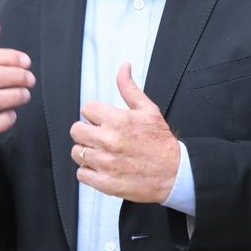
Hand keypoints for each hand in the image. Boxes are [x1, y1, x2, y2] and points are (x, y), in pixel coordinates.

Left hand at [70, 62, 179, 202]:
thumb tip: (123, 68)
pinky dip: (89, 171)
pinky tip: (103, 167)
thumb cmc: (161, 143)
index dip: (95, 114)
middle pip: (76, 130)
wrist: (174, 174)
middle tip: (100, 136)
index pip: (86, 109)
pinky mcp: (104, 183)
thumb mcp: (148, 110)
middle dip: (87, 131)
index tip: (103, 121)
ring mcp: (105, 163)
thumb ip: (129, 88)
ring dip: (87, 151)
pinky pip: (81, 173)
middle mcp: (108, 141)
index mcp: (118, 120)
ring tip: (102, 152)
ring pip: (77, 152)